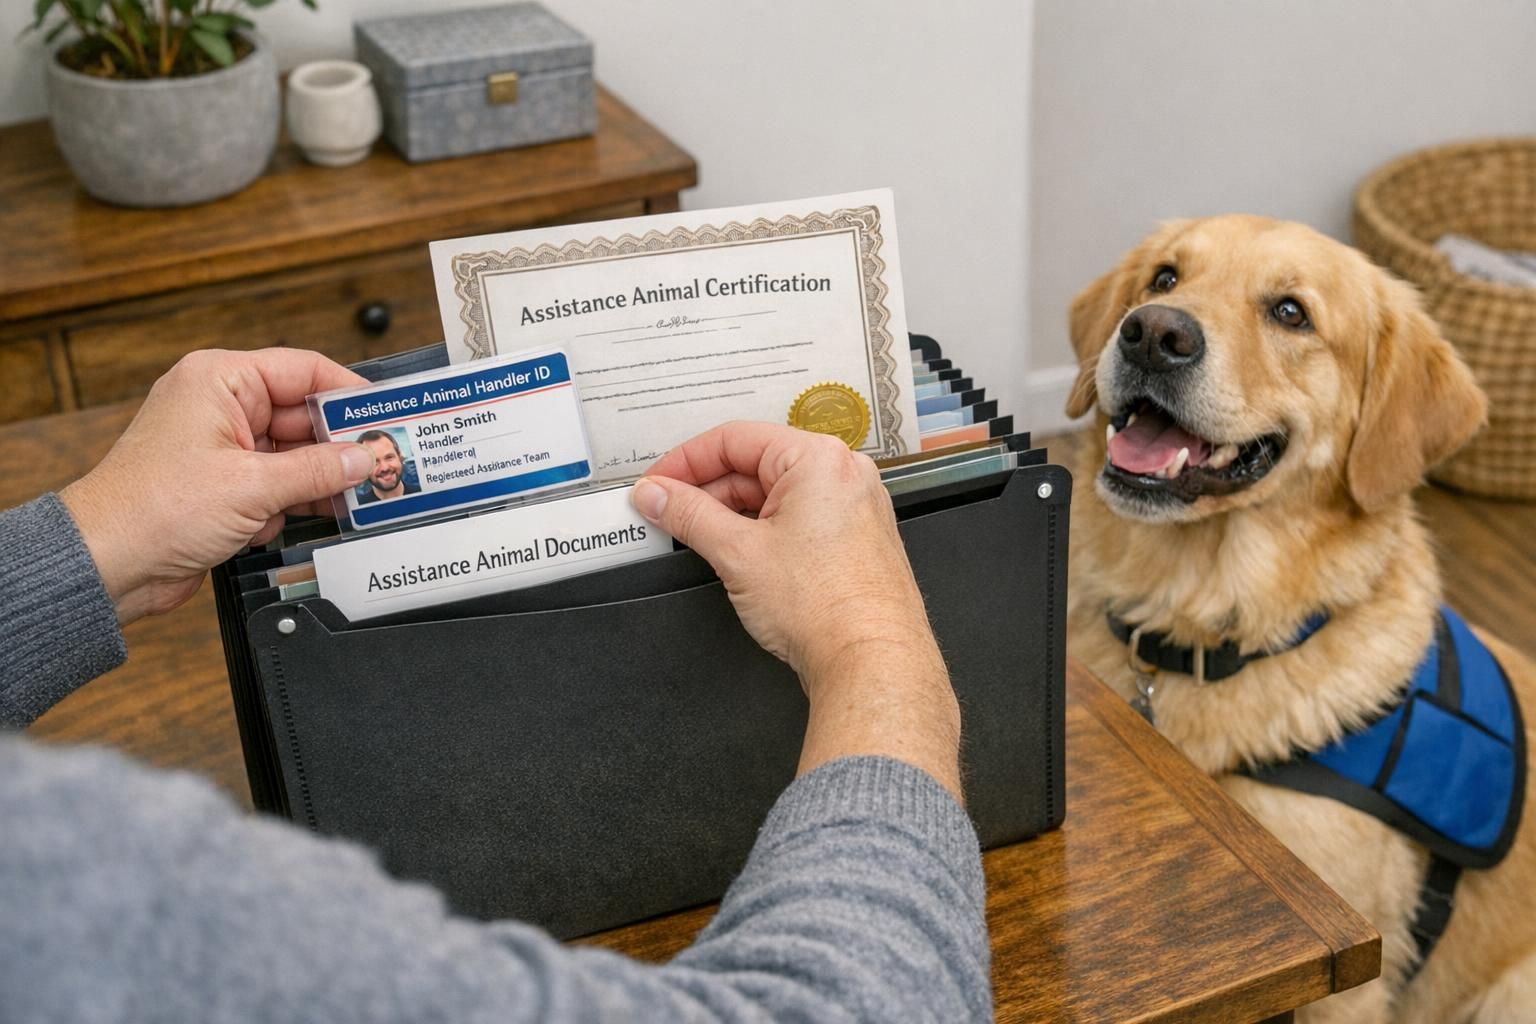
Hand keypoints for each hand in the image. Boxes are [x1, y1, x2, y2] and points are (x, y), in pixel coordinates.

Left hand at [61, 349, 375, 623]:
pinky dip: (296, 501)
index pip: (304, 370)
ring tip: (364, 493)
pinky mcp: (225, 485)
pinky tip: (317, 515)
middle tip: (386, 461)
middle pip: (304, 416)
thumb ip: (318, 470)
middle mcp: (221, 407)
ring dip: (322, 478)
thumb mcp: (252, 486)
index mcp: (220, 381)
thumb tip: (363, 457)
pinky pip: (279, 483)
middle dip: (341, 445)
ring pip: (296, 454)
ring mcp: (224, 448)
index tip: (387, 414)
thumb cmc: (151, 510)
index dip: (349, 393)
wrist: (108, 564)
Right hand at [632, 422, 961, 798]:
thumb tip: (658, 495)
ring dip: (731, 513)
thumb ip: (688, 515)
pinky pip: (798, 518)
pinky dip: (762, 530)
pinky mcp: (854, 539)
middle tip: (667, 512)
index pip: (734, 439)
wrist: (871, 662)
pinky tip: (737, 554)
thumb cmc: (828, 608)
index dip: (684, 462)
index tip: (657, 484)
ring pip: (775, 494)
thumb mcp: (737, 552)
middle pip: (755, 464)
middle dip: (705, 491)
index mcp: (819, 459)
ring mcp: (853, 507)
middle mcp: (844, 475)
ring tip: (697, 538)